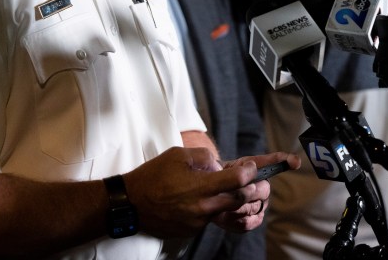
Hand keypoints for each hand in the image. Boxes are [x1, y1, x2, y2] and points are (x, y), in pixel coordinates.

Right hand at [122, 148, 300, 237]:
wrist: (130, 204)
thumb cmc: (153, 176)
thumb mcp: (179, 155)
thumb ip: (204, 157)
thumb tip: (219, 165)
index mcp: (201, 187)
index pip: (238, 180)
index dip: (250, 171)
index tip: (252, 167)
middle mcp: (203, 207)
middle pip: (239, 200)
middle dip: (252, 190)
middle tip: (257, 183)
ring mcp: (198, 222)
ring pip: (225, 210)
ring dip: (231, 200)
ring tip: (230, 189)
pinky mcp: (191, 231)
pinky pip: (209, 218)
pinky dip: (212, 208)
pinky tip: (203, 200)